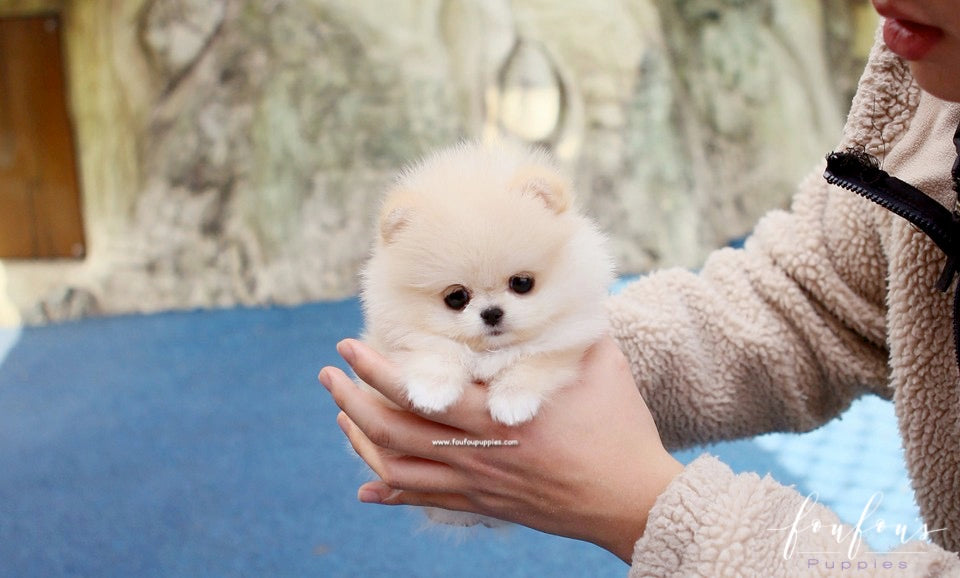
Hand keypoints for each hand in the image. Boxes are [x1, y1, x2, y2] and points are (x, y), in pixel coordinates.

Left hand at [318, 336, 683, 563]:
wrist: (634, 502)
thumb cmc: (621, 430)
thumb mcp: (600, 366)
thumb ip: (569, 328)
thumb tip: (567, 286)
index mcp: (501, 416)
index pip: (421, 393)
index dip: (377, 370)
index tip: (349, 346)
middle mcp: (481, 454)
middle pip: (394, 433)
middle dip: (351, 402)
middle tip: (328, 376)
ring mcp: (480, 484)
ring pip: (400, 470)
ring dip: (362, 441)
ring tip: (341, 416)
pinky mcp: (487, 505)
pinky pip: (425, 502)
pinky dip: (389, 492)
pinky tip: (366, 490)